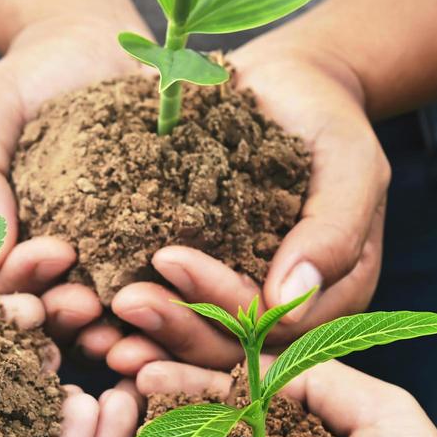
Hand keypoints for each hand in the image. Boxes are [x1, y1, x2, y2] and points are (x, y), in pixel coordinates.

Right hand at [0, 14, 147, 347]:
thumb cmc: (26, 83)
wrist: (94, 51)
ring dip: (109, 327)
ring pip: (93, 319)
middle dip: (63, 315)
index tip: (53, 254)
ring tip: (131, 312)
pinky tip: (179, 299)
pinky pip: (151, 290)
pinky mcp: (144, 256)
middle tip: (88, 303)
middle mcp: (43, 270)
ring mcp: (94, 269)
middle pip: (45, 315)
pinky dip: (161, 303)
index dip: (21, 283)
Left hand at [97, 39, 387, 375]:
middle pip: (227, 345)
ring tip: (94, 327)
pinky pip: (166, 309)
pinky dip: (128, 320)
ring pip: (191, 340)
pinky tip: (86, 313)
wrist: (288, 91)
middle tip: (122, 302)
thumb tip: (291, 300)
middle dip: (174, 329)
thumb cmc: (329, 123)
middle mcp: (282, 314)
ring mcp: (237, 301)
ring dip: (144, 338)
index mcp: (329, 297)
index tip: (167, 258)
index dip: (220, 299)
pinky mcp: (198, 283)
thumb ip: (333, 232)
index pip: (270, 320)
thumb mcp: (349, 165)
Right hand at [129, 360, 436, 436]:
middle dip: (159, 396)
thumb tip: (252, 359)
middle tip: (112, 370)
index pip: (242, 387)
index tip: (140, 352)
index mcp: (317, 436)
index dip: (191, 366)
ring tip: (107, 428)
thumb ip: (320, 378)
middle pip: (208, 428)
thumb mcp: (385, 416)